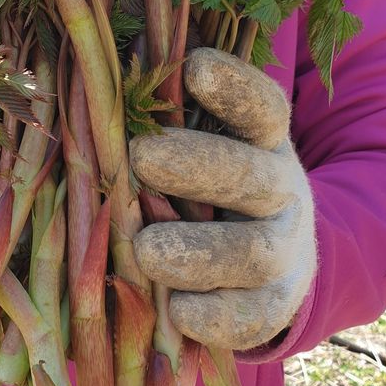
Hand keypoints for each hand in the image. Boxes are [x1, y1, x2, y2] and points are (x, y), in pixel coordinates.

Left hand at [130, 48, 315, 351]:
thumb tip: (103, 69)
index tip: (193, 68)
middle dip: (199, 166)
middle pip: (252, 177)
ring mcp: (283, 252)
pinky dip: (216, 316)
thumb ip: (163, 114)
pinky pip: (252, 317)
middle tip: (143, 157)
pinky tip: (179, 312)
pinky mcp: (273, 306)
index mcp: (264, 142)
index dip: (233, 87)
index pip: (261, 107)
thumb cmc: (210, 186)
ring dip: (198, 251)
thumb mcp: (202, 144)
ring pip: (252, 252)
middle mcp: (281, 192)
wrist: (275, 260)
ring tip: (147, 250)